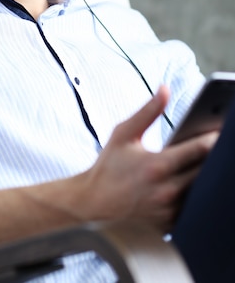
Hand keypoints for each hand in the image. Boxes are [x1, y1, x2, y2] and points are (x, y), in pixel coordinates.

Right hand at [75, 86, 217, 231]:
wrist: (92, 204)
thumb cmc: (108, 166)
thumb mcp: (123, 133)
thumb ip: (148, 111)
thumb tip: (165, 89)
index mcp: (157, 165)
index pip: (199, 150)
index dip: (214, 138)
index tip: (221, 129)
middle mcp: (167, 190)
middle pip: (207, 171)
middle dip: (214, 156)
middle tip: (219, 143)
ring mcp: (170, 210)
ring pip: (202, 190)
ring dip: (206, 175)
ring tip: (209, 160)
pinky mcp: (170, 224)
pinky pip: (192, 207)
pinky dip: (195, 194)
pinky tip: (194, 181)